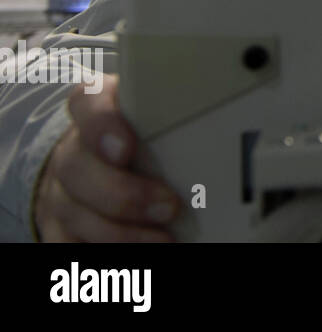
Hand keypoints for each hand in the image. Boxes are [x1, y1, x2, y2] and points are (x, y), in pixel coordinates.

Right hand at [33, 74, 178, 241]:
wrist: (101, 164)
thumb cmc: (148, 137)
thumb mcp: (161, 117)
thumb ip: (180, 114)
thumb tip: (233, 126)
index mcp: (98, 108)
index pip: (88, 100)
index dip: (101, 124)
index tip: (125, 147)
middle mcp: (73, 148)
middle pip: (76, 166)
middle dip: (123, 193)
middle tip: (169, 206)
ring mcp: (61, 190)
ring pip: (72, 210)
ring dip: (120, 231)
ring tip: (165, 239)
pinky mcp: (60, 225)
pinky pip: (68, 242)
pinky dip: (103, 248)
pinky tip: (141, 249)